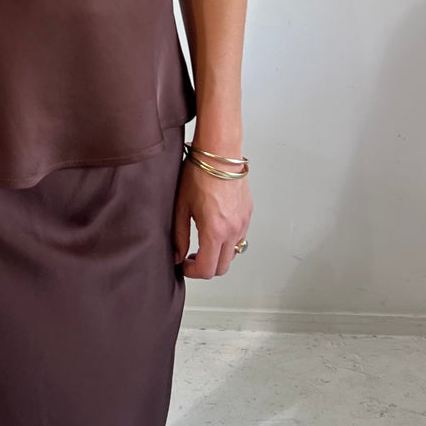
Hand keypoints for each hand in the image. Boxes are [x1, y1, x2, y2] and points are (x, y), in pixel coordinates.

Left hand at [173, 156, 251, 278]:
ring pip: (233, 254)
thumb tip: (177, 255)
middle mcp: (233, 230)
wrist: (219, 153)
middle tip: (191, 258)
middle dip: (205, 268)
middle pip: (222, 267)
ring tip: (202, 244)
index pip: (206, 269)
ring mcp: (243, 223)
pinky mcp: (248, 214)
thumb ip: (179, 236)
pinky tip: (215, 229)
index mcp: (215, 231)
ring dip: (218, 255)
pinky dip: (228, 242)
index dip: (192, 272)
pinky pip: (240, 238)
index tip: (183, 265)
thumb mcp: (182, 206)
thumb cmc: (199, 174)